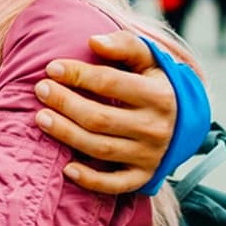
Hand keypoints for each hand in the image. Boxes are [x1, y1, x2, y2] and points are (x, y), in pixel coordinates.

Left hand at [34, 33, 177, 193]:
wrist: (185, 123)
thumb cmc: (156, 84)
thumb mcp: (150, 60)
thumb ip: (124, 45)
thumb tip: (93, 41)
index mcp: (158, 96)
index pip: (110, 83)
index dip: (78, 74)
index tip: (52, 68)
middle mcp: (155, 128)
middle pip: (99, 118)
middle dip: (65, 103)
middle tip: (40, 90)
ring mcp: (149, 156)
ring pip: (100, 148)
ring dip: (66, 134)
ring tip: (40, 117)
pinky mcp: (143, 177)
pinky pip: (114, 184)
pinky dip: (90, 179)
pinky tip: (66, 168)